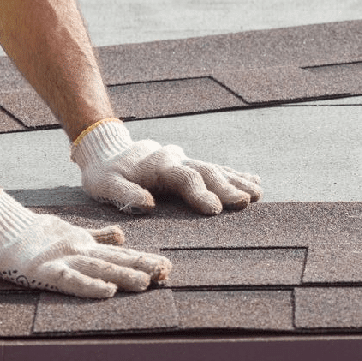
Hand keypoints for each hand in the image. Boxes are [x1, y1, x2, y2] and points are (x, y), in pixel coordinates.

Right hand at [0, 190, 170, 297]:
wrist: (0, 227)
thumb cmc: (33, 233)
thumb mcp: (71, 232)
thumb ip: (97, 235)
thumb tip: (122, 235)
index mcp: (85, 243)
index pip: (120, 252)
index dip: (143, 259)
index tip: (166, 267)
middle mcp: (79, 250)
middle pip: (116, 259)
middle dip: (142, 266)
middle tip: (166, 273)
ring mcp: (63, 259)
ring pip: (99, 267)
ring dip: (124, 274)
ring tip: (147, 282)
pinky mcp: (45, 271)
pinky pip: (71, 280)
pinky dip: (90, 285)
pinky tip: (108, 291)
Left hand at [71, 119, 261, 214]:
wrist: (106, 150)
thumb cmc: (104, 174)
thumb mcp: (104, 184)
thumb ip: (124, 193)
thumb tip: (148, 205)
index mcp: (158, 165)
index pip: (184, 178)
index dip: (199, 193)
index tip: (214, 209)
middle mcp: (175, 159)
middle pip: (205, 171)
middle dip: (226, 187)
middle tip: (246, 202)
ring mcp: (183, 160)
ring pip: (214, 168)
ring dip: (236, 180)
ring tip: (257, 193)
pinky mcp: (187, 164)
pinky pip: (214, 168)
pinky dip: (234, 174)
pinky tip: (253, 181)